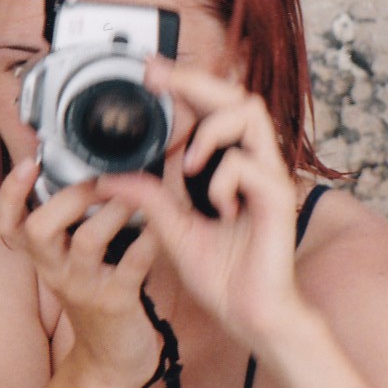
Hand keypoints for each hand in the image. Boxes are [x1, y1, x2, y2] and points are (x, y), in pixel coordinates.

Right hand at [0, 158, 160, 387]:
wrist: (111, 361)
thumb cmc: (95, 299)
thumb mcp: (70, 263)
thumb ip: (70, 224)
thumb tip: (82, 171)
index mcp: (43, 258)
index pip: (8, 224)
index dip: (10, 193)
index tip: (29, 162)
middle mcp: (55, 271)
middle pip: (38, 228)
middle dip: (70, 196)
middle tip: (99, 180)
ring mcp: (84, 288)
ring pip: (87, 241)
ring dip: (114, 211)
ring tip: (136, 195)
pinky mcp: (116, 302)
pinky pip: (132, 264)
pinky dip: (148, 241)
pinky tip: (160, 225)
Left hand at [95, 58, 308, 349]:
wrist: (251, 315)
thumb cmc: (225, 275)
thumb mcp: (173, 230)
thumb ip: (149, 198)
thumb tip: (110, 178)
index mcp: (231, 166)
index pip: (214, 108)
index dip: (185, 83)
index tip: (150, 71)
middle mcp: (254, 164)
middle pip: (237, 95)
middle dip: (195, 80)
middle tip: (158, 77)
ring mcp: (269, 178)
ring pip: (250, 114)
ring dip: (212, 130)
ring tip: (190, 163)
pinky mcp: (278, 200)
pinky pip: (250, 166)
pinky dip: (224, 181)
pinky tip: (217, 209)